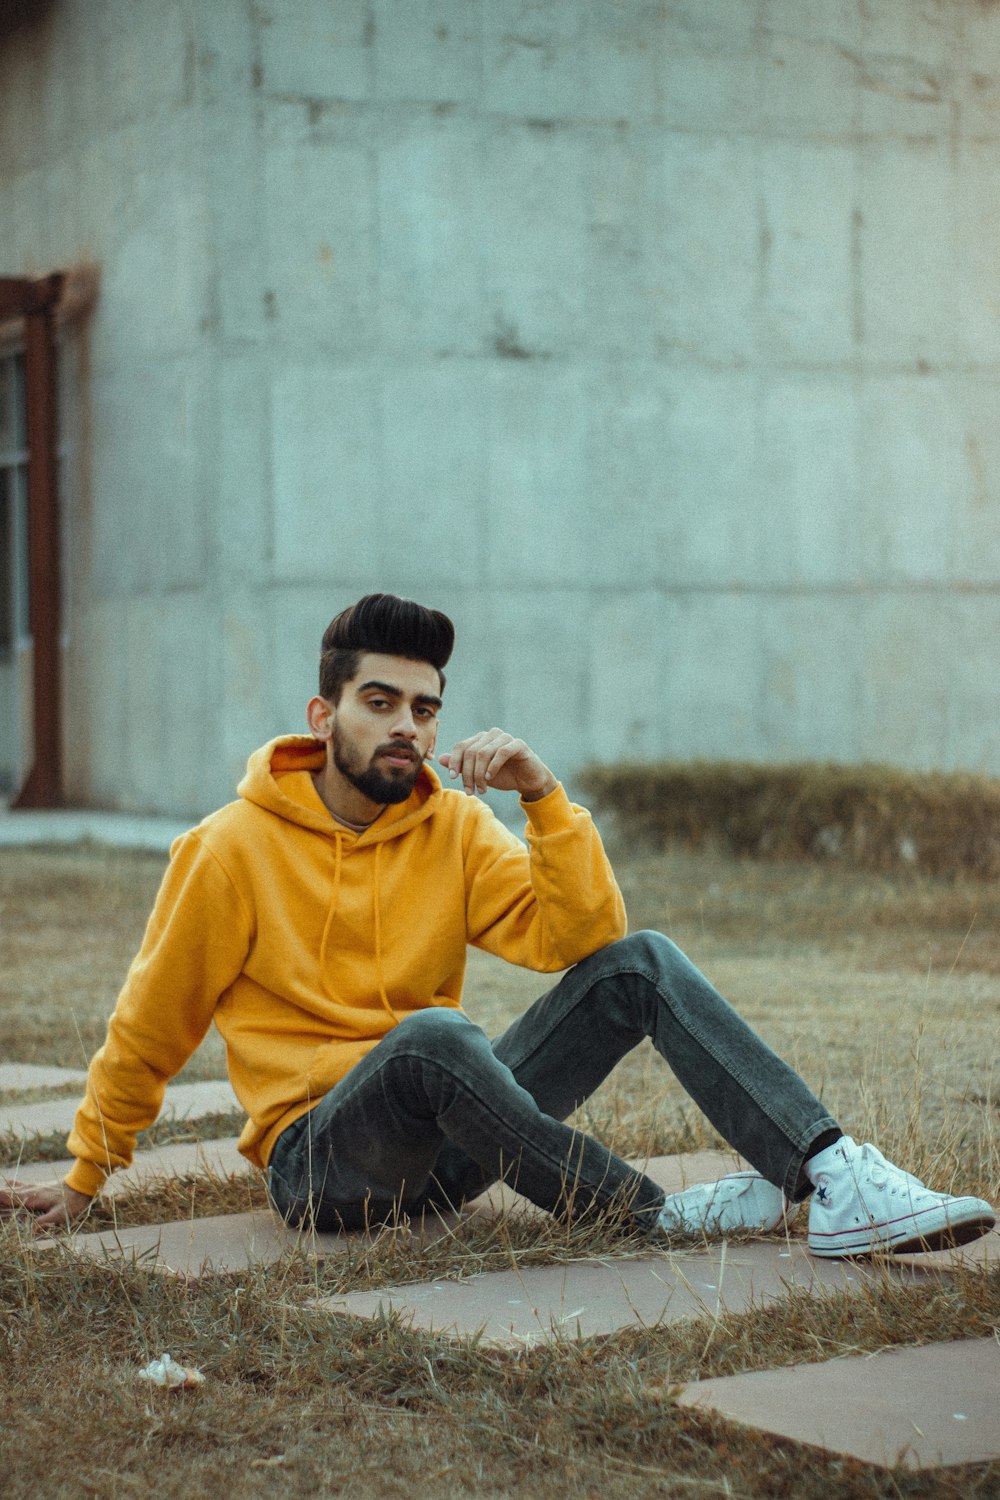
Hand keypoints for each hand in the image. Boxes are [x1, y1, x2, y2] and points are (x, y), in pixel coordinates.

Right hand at [0, 1179, 93, 1232]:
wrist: (81, 1185)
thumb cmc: (72, 1201)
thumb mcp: (60, 1215)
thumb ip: (45, 1222)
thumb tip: (30, 1232)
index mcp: (30, 1197)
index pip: (6, 1196)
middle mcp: (28, 1190)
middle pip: (4, 1191)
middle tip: (0, 1209)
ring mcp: (31, 1187)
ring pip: (9, 1187)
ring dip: (2, 1193)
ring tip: (1, 1202)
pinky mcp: (35, 1187)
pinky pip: (16, 1185)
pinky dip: (8, 1188)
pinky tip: (5, 1189)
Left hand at [439, 729, 557, 801]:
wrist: (528, 781)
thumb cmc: (504, 776)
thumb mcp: (479, 774)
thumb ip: (461, 766)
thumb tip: (441, 758)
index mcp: (481, 739)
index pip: (461, 747)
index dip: (455, 762)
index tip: (453, 778)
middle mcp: (491, 735)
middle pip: (471, 751)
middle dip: (468, 774)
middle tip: (470, 791)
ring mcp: (505, 737)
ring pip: (483, 752)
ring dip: (479, 774)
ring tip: (481, 789)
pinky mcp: (518, 744)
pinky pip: (501, 752)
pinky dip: (492, 767)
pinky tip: (490, 779)